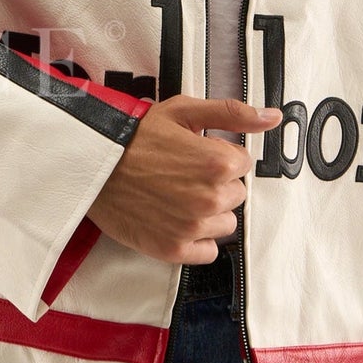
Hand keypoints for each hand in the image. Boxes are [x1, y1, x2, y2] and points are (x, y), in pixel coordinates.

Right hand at [90, 96, 280, 264]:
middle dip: (215, 185)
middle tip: (181, 175)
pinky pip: (207, 252)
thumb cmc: (134, 136)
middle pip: (235, 195)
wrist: (90, 165)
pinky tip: (175, 220)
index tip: (193, 155)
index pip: (243, 165)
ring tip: (175, 196)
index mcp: (218, 162)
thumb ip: (232, 114)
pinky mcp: (174, 249)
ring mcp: (192, 227)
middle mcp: (210, 198)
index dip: (219, 157)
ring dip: (207, 213)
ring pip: (224, 224)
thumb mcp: (182, 111)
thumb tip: (272, 118)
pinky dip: (196, 240)